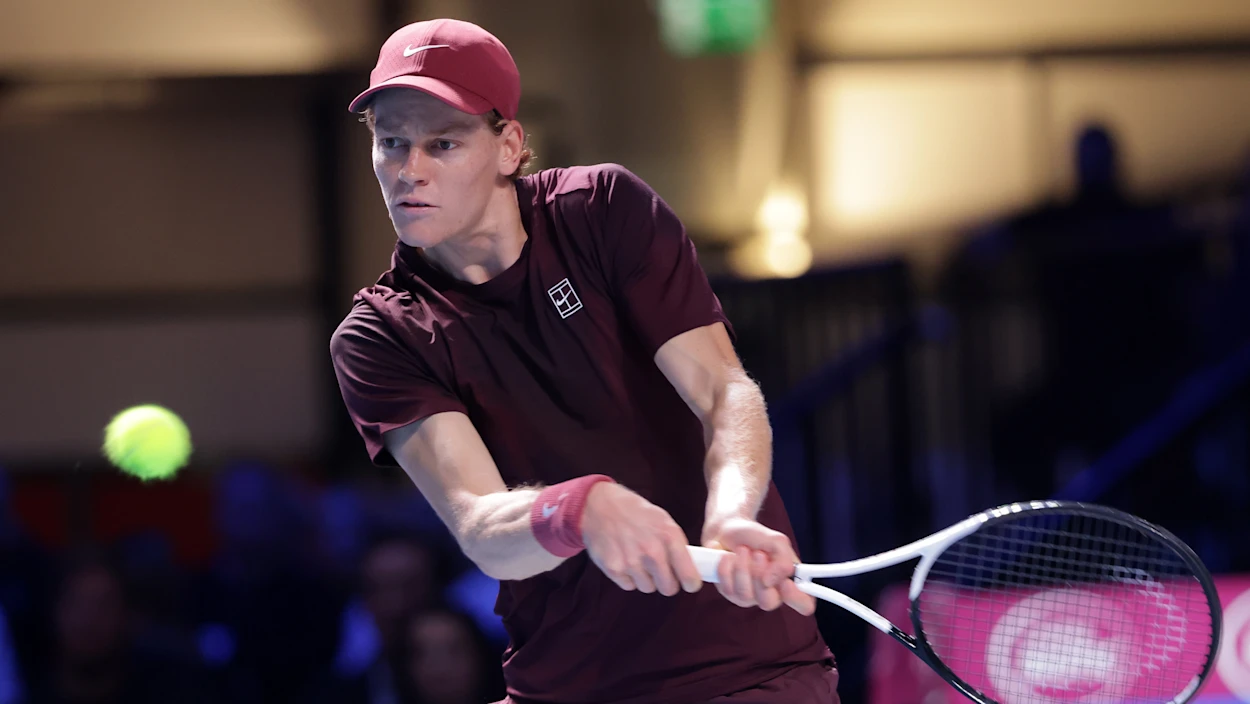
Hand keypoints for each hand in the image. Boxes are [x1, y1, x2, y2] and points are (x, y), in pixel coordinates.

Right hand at [580, 483, 702, 595]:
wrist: (599, 505)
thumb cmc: (634, 512)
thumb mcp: (663, 520)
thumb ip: (676, 545)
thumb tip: (691, 569)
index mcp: (669, 536)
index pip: (689, 576)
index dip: (691, 583)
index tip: (689, 583)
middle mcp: (652, 551)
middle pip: (668, 588)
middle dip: (666, 582)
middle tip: (660, 570)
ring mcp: (632, 562)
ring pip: (648, 588)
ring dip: (645, 578)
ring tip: (637, 558)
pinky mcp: (614, 569)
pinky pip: (629, 586)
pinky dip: (628, 577)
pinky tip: (624, 558)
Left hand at [703, 517, 815, 614]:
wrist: (728, 529)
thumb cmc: (756, 537)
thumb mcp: (777, 541)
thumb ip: (782, 560)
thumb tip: (770, 581)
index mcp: (790, 582)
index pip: (804, 604)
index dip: (797, 598)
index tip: (786, 583)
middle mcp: (771, 594)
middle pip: (769, 603)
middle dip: (759, 574)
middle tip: (758, 553)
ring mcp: (749, 597)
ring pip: (745, 595)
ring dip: (742, 566)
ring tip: (742, 550)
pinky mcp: (730, 594)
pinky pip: (727, 589)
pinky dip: (727, 567)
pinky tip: (728, 556)